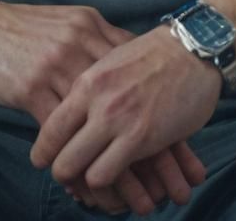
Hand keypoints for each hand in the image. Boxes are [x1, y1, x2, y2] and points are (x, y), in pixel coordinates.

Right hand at [0, 0, 205, 214]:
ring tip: (142, 204)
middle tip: (175, 188)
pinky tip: (90, 193)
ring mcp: (59, 67)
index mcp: (94, 29)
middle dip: (157, 155)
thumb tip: (123, 59)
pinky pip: (64, 138)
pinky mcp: (32, 88)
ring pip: (101, 132)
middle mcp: (83, 46)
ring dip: (123, 174)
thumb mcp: (67, 24)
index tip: (185, 154)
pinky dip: (78, 168)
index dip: (165, 118)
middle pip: (130, 109)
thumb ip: (95, 41)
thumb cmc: (20, 29)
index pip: (141, 80)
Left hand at [31, 25, 220, 211]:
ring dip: (87, 184)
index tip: (45, 160)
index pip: (50, 127)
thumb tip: (71, 107)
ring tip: (96, 184)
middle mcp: (95, 102)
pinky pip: (107, 175)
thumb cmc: (153, 55)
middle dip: (63, 174)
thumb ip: (90, 87)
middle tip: (73, 178)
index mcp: (86, 81)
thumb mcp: (110, 61)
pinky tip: (121, 184)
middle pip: (60, 156)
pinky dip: (112, 187)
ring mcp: (117, 120)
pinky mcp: (140, 137)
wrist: (191, 49)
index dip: (44, 151)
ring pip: (79, 171)